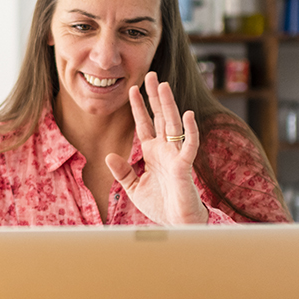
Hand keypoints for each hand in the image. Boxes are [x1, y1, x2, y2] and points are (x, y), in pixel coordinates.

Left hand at [105, 71, 207, 225]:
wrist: (177, 224)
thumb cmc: (160, 205)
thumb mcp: (134, 188)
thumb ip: (122, 172)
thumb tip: (108, 155)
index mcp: (152, 152)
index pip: (144, 124)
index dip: (139, 107)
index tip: (132, 89)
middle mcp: (165, 149)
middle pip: (159, 117)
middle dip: (155, 97)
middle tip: (151, 75)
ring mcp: (175, 155)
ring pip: (172, 124)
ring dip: (168, 104)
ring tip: (163, 85)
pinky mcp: (185, 166)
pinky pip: (189, 145)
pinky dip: (190, 130)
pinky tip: (188, 114)